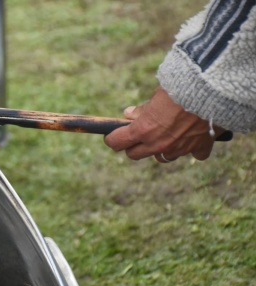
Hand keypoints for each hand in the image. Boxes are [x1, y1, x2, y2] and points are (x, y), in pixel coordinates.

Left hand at [104, 86, 223, 162]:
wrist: (215, 88)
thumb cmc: (182, 86)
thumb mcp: (157, 94)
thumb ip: (143, 109)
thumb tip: (129, 114)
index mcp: (143, 130)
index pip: (117, 143)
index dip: (112, 138)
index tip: (112, 134)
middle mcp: (158, 144)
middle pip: (135, 154)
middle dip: (133, 145)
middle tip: (136, 134)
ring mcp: (179, 148)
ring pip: (162, 157)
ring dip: (159, 149)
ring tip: (165, 134)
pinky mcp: (199, 147)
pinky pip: (193, 154)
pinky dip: (192, 148)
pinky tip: (193, 137)